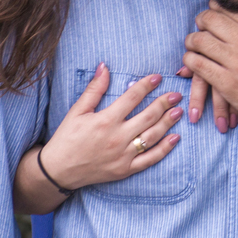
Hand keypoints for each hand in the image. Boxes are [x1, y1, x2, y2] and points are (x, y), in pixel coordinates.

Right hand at [39, 63, 182, 188]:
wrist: (59, 170)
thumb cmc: (67, 138)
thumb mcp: (77, 111)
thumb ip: (94, 89)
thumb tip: (104, 66)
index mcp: (105, 120)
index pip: (132, 98)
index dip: (147, 86)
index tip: (158, 77)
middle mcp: (118, 137)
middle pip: (148, 116)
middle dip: (164, 103)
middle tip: (176, 95)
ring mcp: (123, 155)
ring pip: (152, 136)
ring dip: (168, 123)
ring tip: (179, 111)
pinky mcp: (126, 169)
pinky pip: (150, 159)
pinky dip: (165, 149)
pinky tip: (175, 138)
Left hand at [182, 0, 237, 136]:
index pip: (227, 7)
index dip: (215, 9)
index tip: (212, 15)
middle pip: (209, 20)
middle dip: (201, 23)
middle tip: (200, 30)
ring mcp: (235, 62)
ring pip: (199, 41)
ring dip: (192, 42)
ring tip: (193, 47)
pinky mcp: (227, 83)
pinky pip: (198, 65)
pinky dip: (190, 62)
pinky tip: (192, 64)